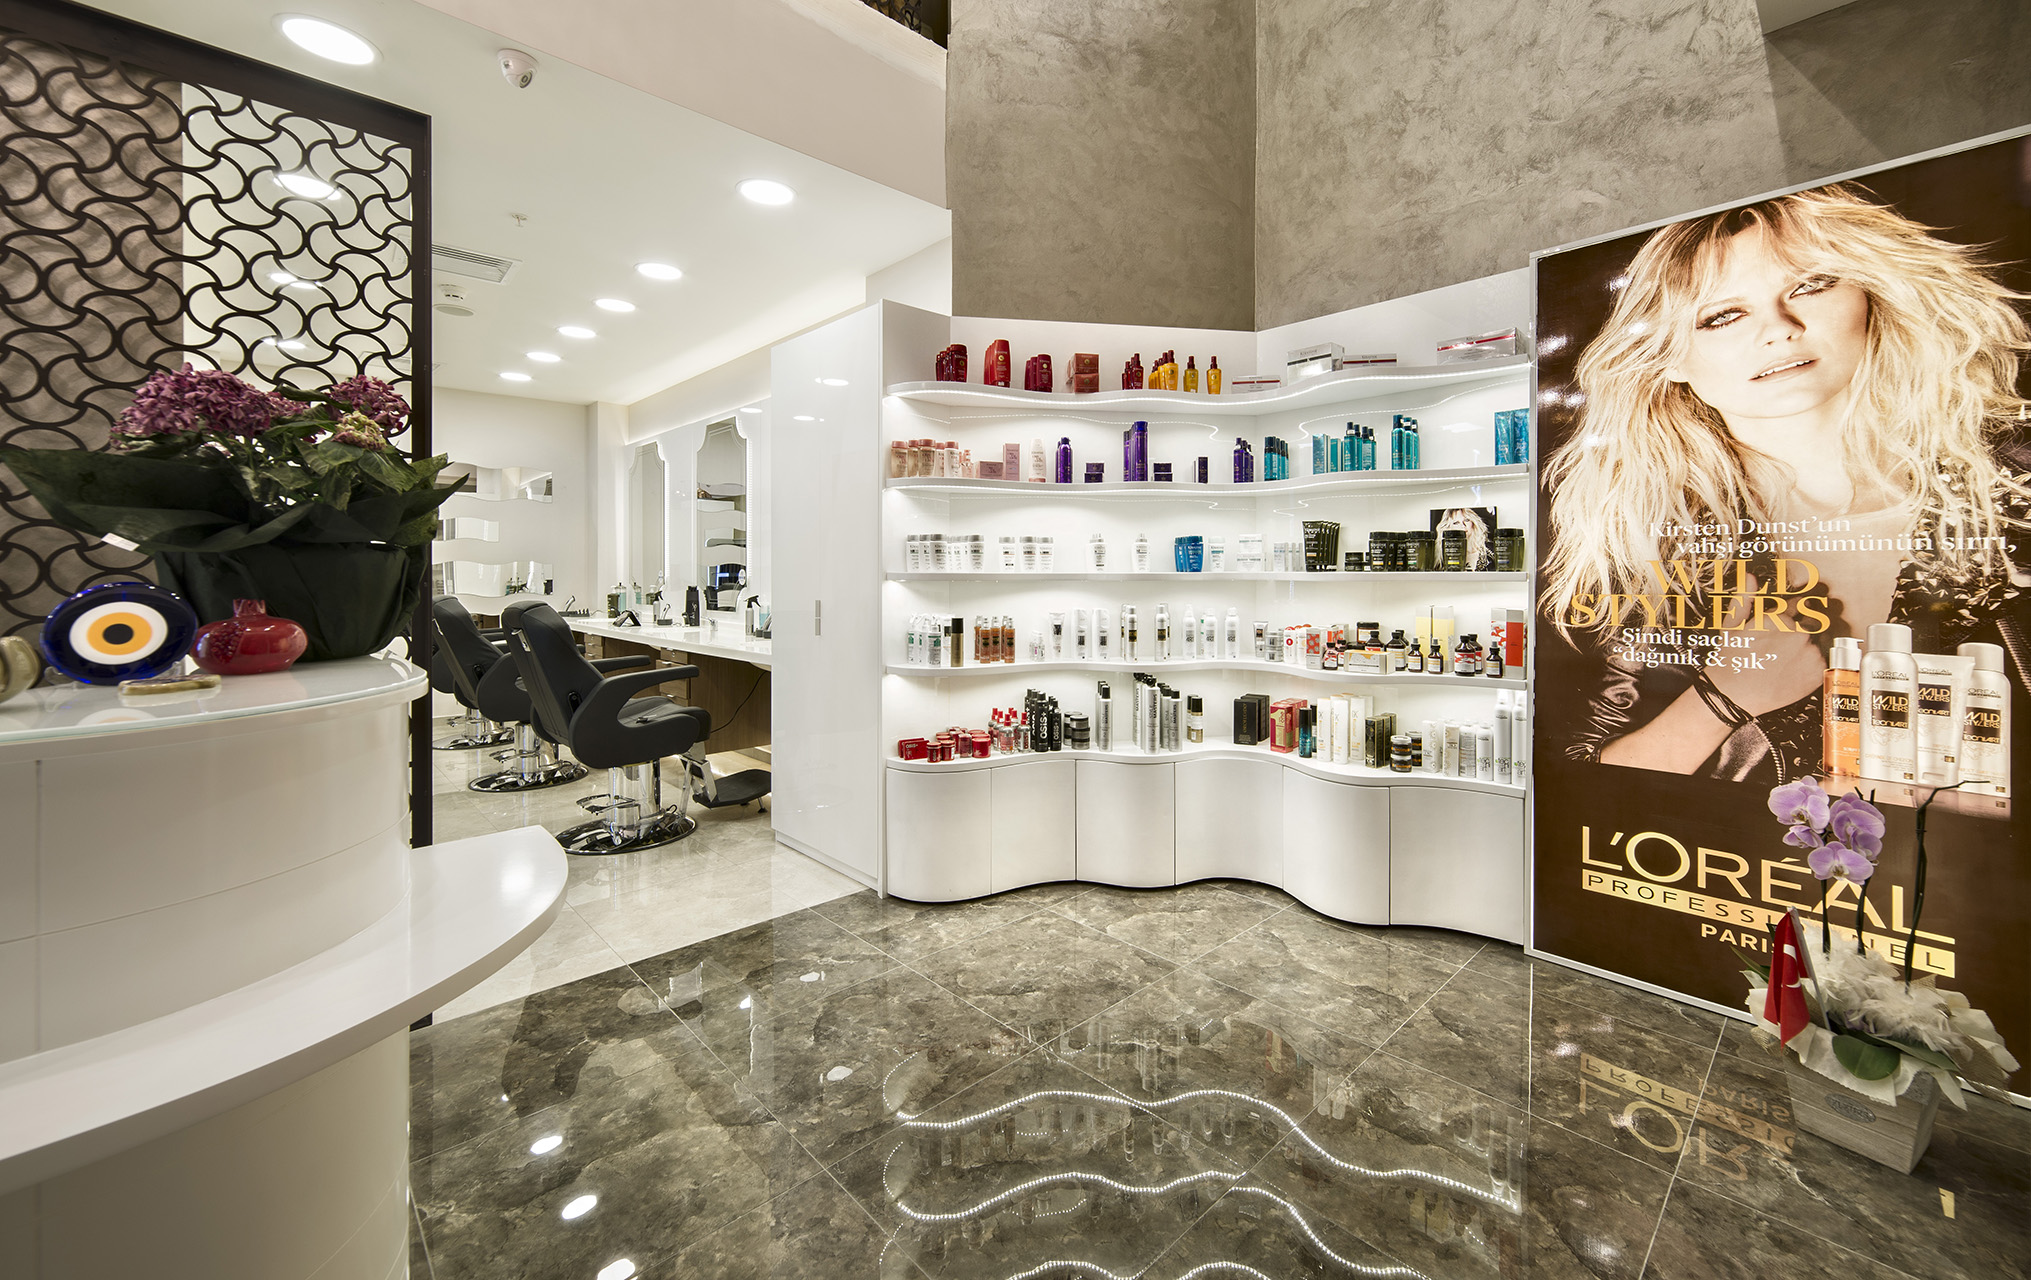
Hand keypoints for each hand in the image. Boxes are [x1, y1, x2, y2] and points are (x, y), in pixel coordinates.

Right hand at [1703, 588, 1826, 716]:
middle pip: (1816, 621)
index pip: (1802, 604)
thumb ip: (1745, 599)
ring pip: (1823, 639)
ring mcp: (1810, 652)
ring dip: (1814, 643)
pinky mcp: (1817, 671)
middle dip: (1809, 625)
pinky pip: (1826, 659)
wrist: (1733, 694)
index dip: (1800, 609)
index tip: (1799, 614)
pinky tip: (1797, 667)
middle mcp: (1798, 633)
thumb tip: (1750, 578)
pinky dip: (1816, 661)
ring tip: (1791, 656)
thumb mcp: (1732, 625)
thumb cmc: (1731, 661)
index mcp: (1780, 618)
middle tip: (1792, 641)